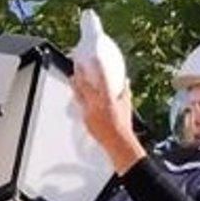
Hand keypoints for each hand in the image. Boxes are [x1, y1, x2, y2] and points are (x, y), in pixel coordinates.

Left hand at [70, 55, 144, 172]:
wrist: (117, 142)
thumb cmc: (124, 125)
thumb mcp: (127, 105)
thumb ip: (125, 91)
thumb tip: (125, 81)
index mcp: (108, 99)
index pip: (101, 78)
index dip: (97, 66)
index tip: (94, 58)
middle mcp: (96, 104)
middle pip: (83, 84)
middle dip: (79, 72)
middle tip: (77, 64)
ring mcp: (88, 112)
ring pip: (78, 95)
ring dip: (75, 85)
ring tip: (72, 77)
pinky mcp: (84, 119)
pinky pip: (81, 106)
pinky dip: (81, 100)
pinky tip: (79, 96)